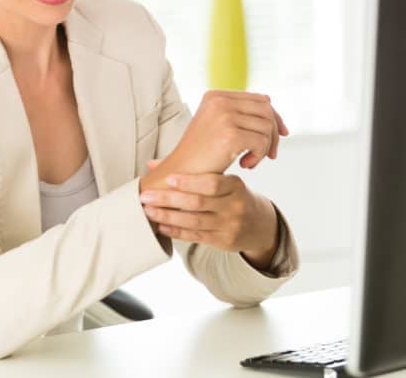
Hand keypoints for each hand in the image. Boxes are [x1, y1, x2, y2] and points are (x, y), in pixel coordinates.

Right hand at [139, 90, 287, 194]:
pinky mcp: (230, 135)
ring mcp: (224, 117)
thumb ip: (239, 111)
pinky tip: (245, 165)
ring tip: (250, 161)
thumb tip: (268, 99)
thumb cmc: (201, 154)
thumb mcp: (217, 125)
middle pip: (267, 111)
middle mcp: (219, 101)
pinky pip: (261, 142)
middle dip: (273, 134)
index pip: (259, 99)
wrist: (181, 174)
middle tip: (269, 154)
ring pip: (267, 127)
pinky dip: (259, 156)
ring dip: (264, 148)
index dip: (274, 117)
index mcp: (216, 96)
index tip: (280, 135)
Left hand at [140, 160, 279, 268]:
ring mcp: (230, 225)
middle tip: (146, 196)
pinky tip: (161, 226)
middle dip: (169, 199)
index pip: (212, 183)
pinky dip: (176, 231)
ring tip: (149, 211)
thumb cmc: (233, 197)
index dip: (189, 181)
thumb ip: (191, 172)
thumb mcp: (223, 181)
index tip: (167, 178)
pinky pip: (196, 236)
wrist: (259, 224)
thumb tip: (153, 165)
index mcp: (235, 186)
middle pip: (198, 202)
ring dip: (168, 216)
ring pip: (194, 221)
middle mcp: (235, 206)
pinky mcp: (224, 241)